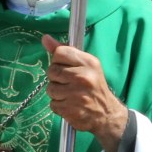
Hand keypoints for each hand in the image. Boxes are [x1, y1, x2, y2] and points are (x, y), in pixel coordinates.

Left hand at [42, 34, 128, 151]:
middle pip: (52, 71)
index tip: (66, 67)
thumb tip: (45, 38)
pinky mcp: (70, 110)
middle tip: (68, 83)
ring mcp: (76, 95)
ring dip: (56, 93)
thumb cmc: (93, 85)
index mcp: (88, 62)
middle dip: (56, 77)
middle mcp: (83, 77)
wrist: (106, 113)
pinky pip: (53, 104)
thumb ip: (65, 51)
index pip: (59, 53)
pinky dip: (58, 105)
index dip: (58, 60)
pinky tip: (69, 104)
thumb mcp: (85, 65)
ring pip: (50, 88)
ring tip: (69, 94)